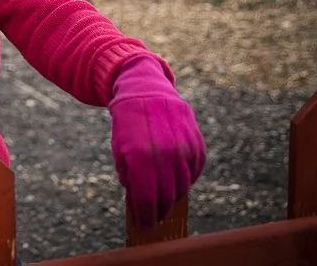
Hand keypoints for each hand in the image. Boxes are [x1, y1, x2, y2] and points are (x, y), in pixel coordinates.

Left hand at [109, 56, 205, 229]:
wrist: (145, 90)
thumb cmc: (128, 124)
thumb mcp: (119, 149)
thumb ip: (129, 176)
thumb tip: (140, 202)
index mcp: (140, 155)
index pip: (147, 198)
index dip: (146, 216)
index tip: (145, 226)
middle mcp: (165, 152)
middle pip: (167, 196)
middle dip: (160, 211)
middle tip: (155, 218)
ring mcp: (184, 146)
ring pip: (183, 185)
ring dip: (174, 197)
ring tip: (164, 200)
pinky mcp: (196, 141)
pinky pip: (195, 170)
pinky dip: (187, 179)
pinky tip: (177, 180)